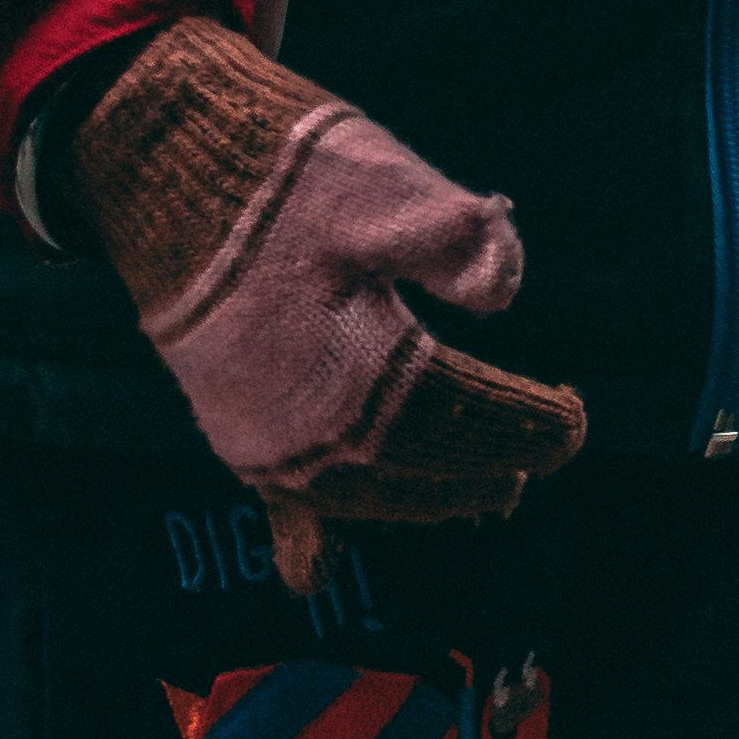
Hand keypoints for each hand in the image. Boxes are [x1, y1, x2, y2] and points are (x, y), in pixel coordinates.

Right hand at [63, 22, 587, 584]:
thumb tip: (506, 293)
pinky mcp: (225, 421)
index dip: (527, 425)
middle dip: (483, 463)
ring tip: (478, 487)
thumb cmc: (283, 175)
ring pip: (356, 495)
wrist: (162, 167)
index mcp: (348, 372)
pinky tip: (311, 571)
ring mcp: (252, 434)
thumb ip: (457, 241)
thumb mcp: (384, 187)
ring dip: (420, 495)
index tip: (576, 421)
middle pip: (417, 471)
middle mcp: (295, 427)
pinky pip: (275, 496)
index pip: (464, 417)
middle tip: (538, 455)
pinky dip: (309, 528)